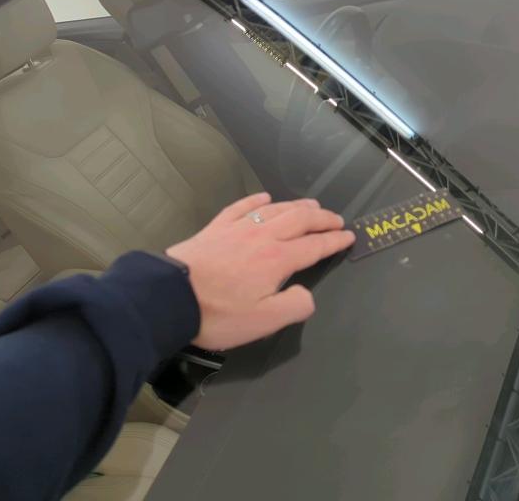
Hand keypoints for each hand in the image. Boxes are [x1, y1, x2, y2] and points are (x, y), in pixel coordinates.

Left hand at [166, 192, 354, 349]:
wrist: (171, 296)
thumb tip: (307, 293)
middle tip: (336, 219)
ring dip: (297, 206)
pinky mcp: (216, 228)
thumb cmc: (219, 313)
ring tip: (311, 204)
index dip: (334, 241)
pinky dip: (257, 200)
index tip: (348, 236)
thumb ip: (294, 306)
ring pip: (274, 209)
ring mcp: (237, 228)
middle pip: (299, 220)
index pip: (314, 245)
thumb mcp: (264, 321)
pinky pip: (241, 206)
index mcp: (277, 260)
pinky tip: (263, 198)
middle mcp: (262, 236)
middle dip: (322, 218)